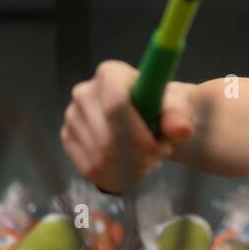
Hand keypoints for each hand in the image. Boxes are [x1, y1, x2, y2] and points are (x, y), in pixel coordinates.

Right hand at [61, 60, 196, 193]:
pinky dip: (116, 176)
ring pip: (100, 157)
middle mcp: (84, 91)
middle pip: (107, 137)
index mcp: (111, 73)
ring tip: (150, 159)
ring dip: (130, 167)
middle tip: (159, 156)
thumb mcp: (177, 106)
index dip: (137, 133)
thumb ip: (178, 116)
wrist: (149, 117)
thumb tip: (181, 130)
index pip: (116, 105)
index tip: (157, 149)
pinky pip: (91, 169)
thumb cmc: (163, 107)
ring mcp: (72, 116)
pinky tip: (133, 168)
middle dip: (137, 156)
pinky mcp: (67, 138)